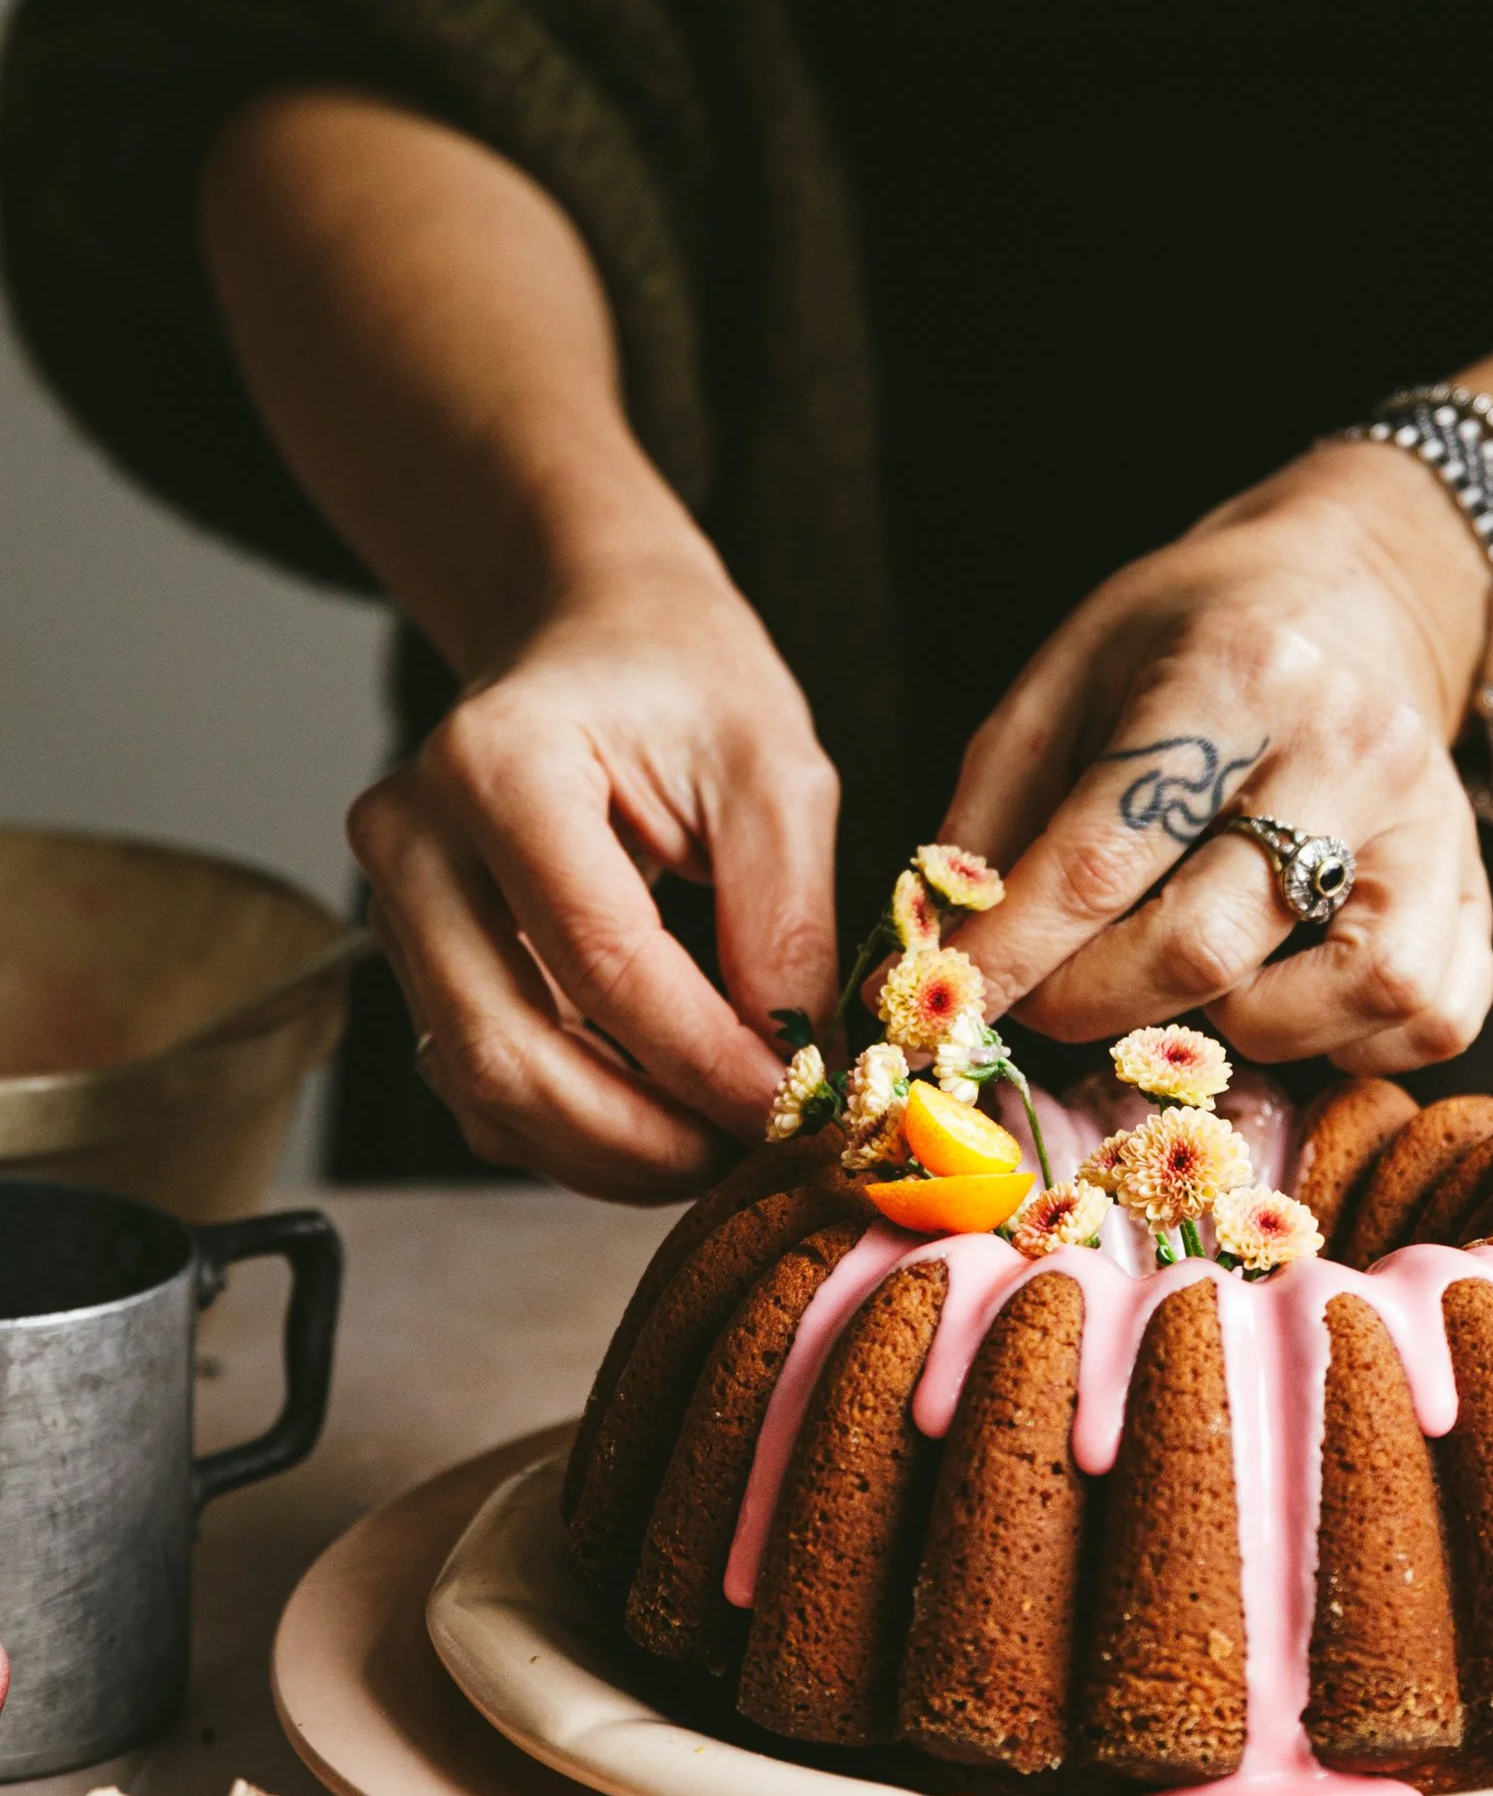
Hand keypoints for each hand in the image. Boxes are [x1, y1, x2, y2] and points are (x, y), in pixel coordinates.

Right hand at [347, 542, 839, 1198]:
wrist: (596, 639)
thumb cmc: (684, 681)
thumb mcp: (774, 768)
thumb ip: (784, 916)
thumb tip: (792, 1066)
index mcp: (497, 762)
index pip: (596, 952)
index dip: (700, 1055)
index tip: (793, 1105)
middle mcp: (414, 838)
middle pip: (508, 1046)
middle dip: (643, 1134)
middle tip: (757, 1156)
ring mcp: (396, 906)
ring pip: (483, 1087)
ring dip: (609, 1152)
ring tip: (723, 1151)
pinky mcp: (415, 960)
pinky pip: (479, 1087)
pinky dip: (573, 1134)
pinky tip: (664, 1128)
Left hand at [943, 446, 1492, 1073]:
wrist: (1357, 588)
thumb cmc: (1191, 640)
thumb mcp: (1067, 674)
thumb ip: (994, 811)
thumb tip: (940, 958)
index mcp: (1237, 674)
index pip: (1101, 858)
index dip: (1009, 954)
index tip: (942, 1004)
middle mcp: (1355, 748)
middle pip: (1208, 947)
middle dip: (1095, 1004)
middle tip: (1049, 998)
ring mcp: (1437, 825)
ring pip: (1347, 997)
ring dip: (1239, 1028)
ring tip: (1187, 984)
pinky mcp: (1478, 888)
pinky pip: (1429, 1020)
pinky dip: (1350, 1043)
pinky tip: (1287, 998)